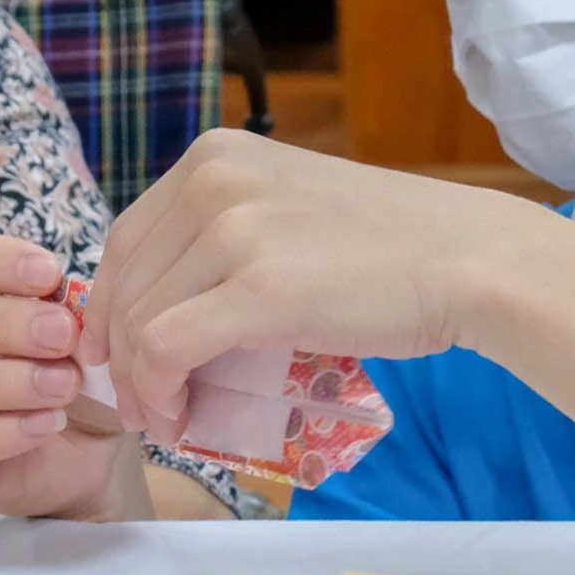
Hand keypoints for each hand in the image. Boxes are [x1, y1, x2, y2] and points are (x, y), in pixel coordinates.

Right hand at [0, 229, 149, 520]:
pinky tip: (49, 424)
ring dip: (1, 381)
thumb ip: (69, 311)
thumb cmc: (77, 376)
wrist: (92, 454)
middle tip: (63, 335)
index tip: (50, 274)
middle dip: (1, 323)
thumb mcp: (86, 335)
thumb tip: (64, 305)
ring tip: (64, 385)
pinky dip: (3, 432)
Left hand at [74, 129, 533, 442]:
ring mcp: (234, 229)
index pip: (126, 240)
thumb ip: (221, 236)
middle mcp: (213, 179)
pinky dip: (159, 394)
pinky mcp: (259, 288)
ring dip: (138, 385)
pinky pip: (167, 350)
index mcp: (213, 155)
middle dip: (118, 357)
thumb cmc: (388, 246)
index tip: (119, 359)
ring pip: (139, 322)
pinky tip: (180, 418)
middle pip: (124, 283)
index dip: (109, 309)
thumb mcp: (284, 210)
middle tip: (143, 406)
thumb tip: (158, 305)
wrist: (466, 260)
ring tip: (165, 419)